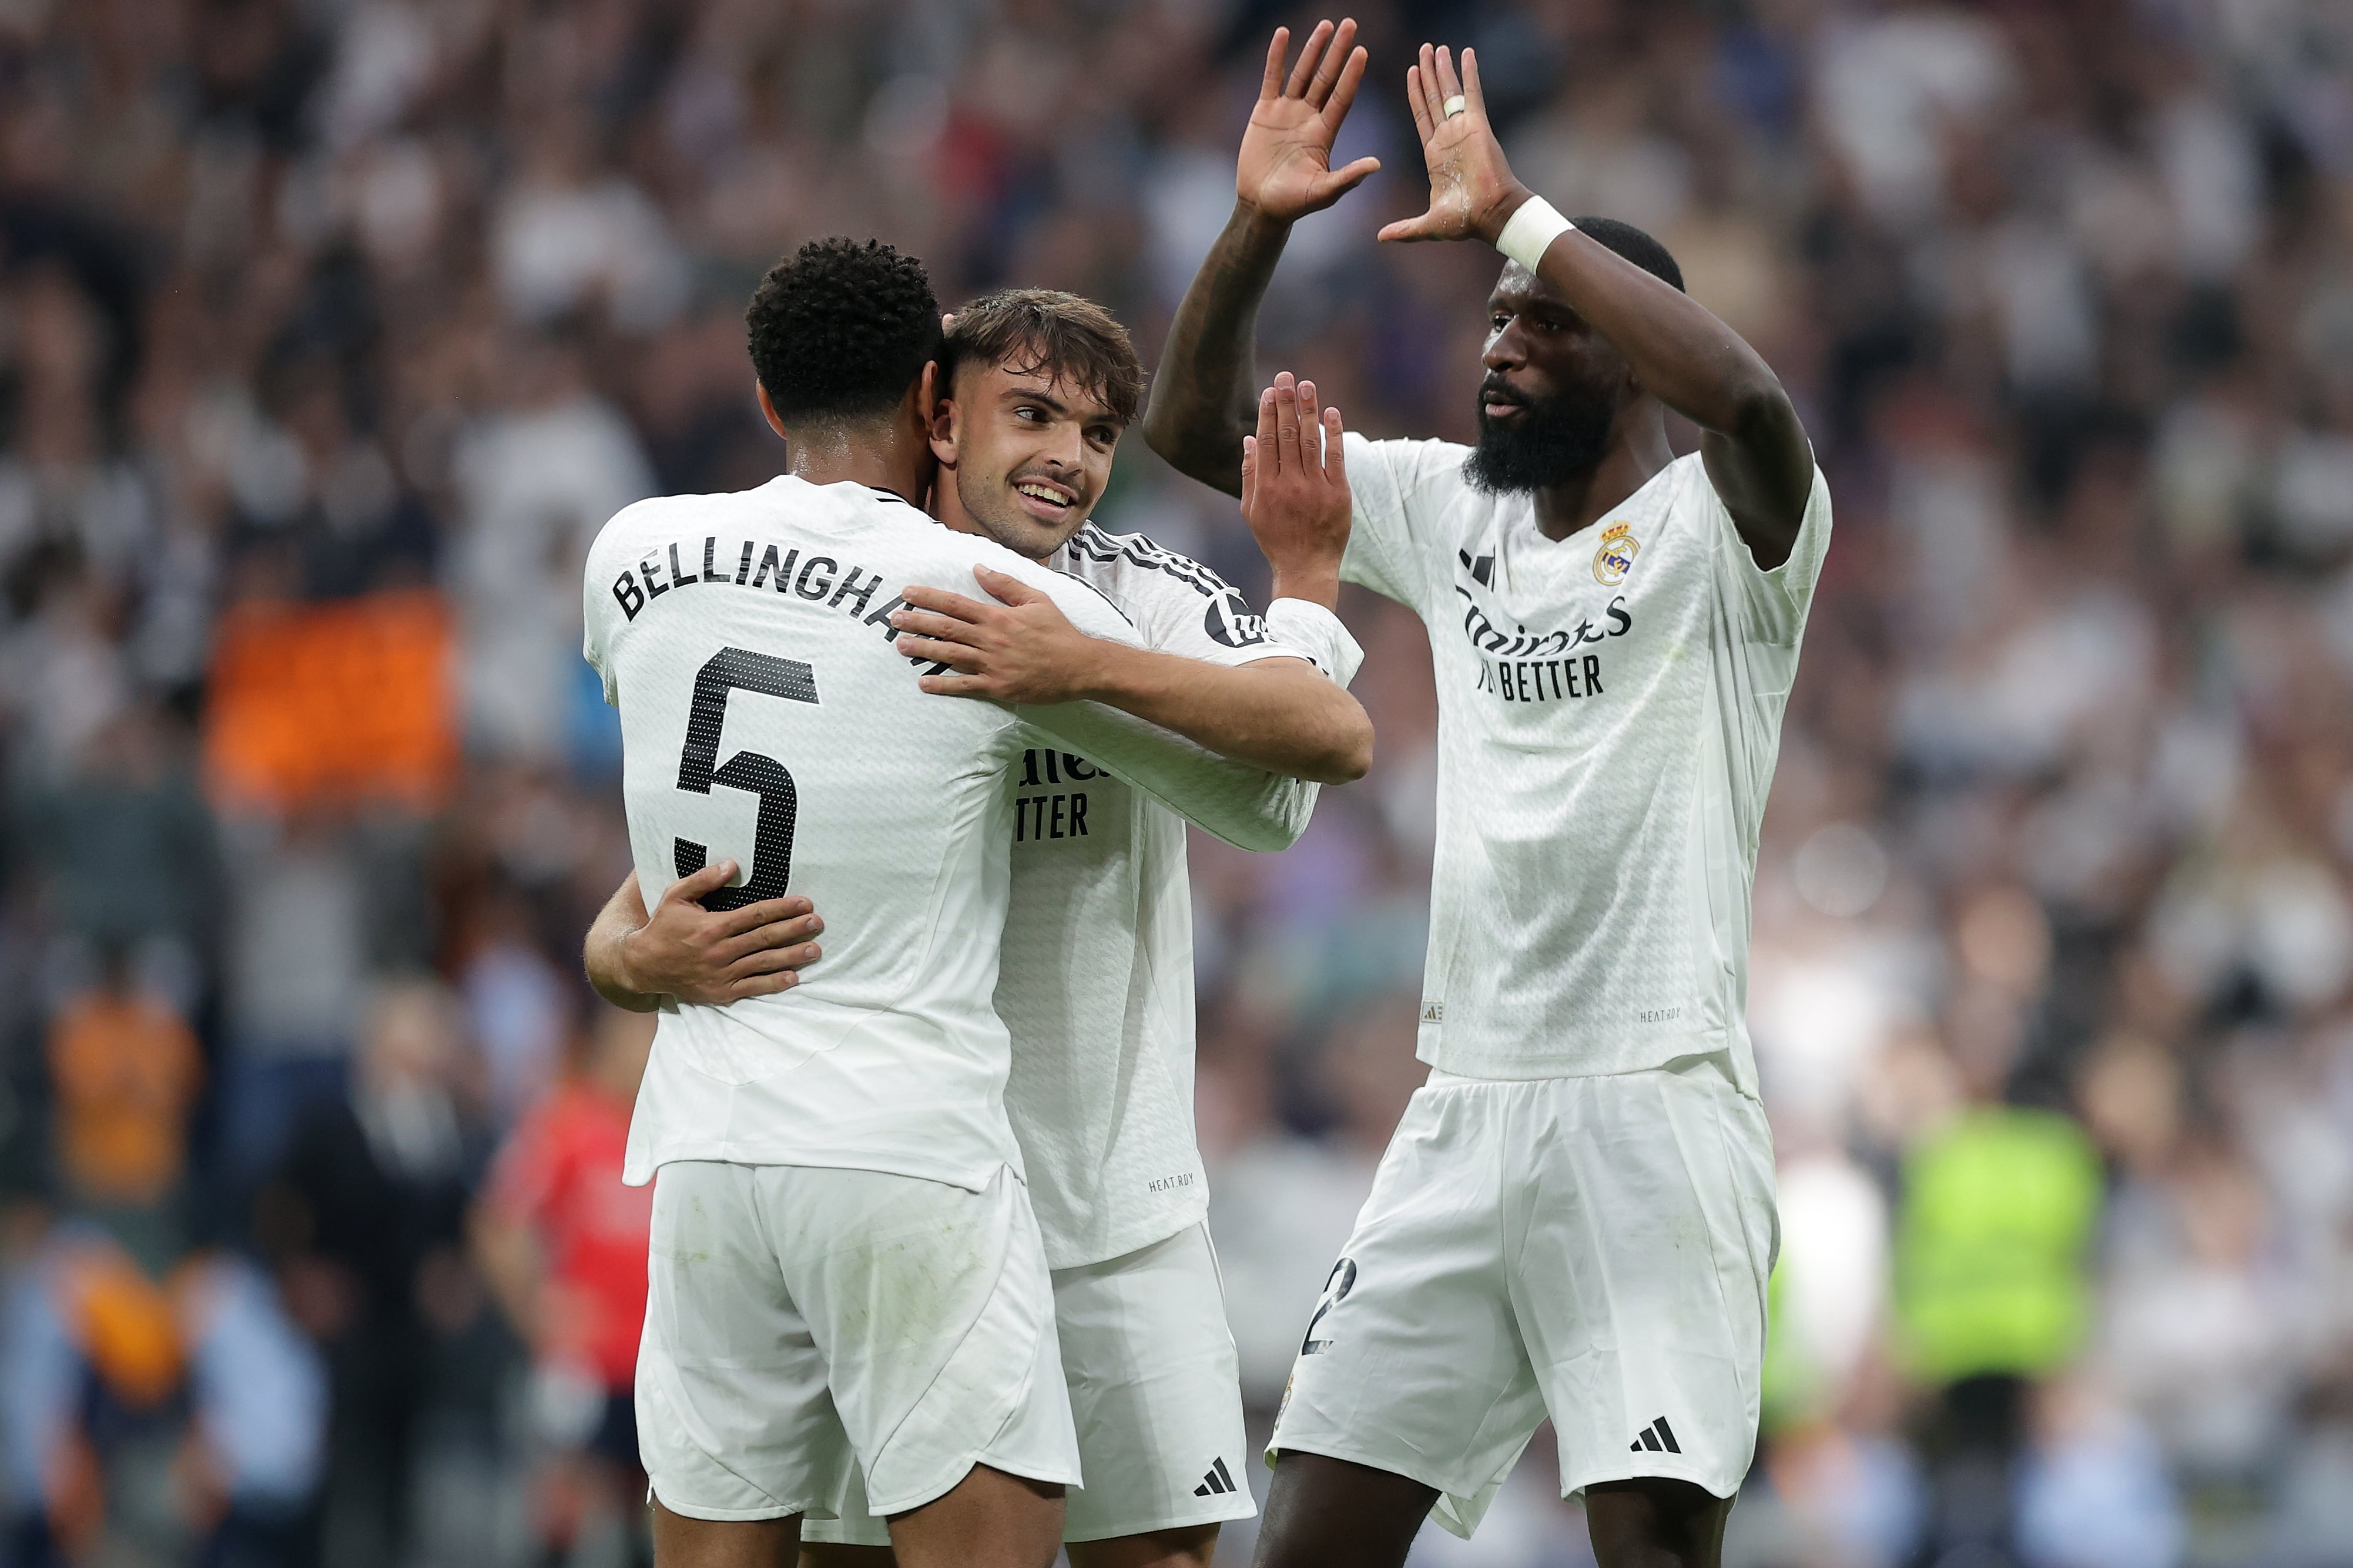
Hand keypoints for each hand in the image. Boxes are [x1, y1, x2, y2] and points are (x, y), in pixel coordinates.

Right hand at [620, 860, 822, 1003]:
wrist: (643, 966)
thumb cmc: (663, 926)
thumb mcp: (675, 896)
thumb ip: (704, 879)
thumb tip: (733, 865)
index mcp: (711, 926)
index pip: (755, 915)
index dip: (783, 908)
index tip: (805, 903)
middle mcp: (719, 951)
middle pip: (765, 938)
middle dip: (795, 929)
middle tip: (818, 923)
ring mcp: (721, 974)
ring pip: (763, 963)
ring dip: (792, 956)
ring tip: (815, 949)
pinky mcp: (720, 992)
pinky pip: (752, 988)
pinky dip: (774, 983)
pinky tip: (794, 978)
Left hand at [894, 569, 1107, 703]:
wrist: (1080, 666)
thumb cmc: (1059, 632)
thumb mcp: (1036, 600)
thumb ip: (1005, 584)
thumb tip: (978, 568)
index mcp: (998, 616)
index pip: (955, 603)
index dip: (929, 597)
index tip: (907, 593)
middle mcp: (991, 639)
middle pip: (946, 628)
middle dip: (917, 622)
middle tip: (894, 619)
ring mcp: (992, 664)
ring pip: (950, 655)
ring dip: (923, 649)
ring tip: (900, 645)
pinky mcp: (997, 686)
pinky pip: (964, 686)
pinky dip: (943, 685)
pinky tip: (923, 683)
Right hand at [1238, 20, 1380, 222]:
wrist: (1261, 206)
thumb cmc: (1294, 203)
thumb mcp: (1324, 192)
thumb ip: (1348, 178)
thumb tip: (1377, 164)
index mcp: (1325, 133)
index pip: (1342, 97)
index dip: (1351, 75)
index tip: (1362, 51)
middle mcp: (1309, 117)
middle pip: (1326, 77)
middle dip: (1338, 51)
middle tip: (1350, 24)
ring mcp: (1287, 111)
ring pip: (1302, 73)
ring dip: (1313, 48)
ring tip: (1325, 24)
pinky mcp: (1265, 111)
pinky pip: (1272, 78)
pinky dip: (1276, 56)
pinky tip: (1283, 34)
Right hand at [1241, 372, 1348, 607]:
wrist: (1306, 568)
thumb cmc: (1276, 539)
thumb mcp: (1252, 510)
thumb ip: (1250, 474)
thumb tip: (1250, 439)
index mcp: (1265, 488)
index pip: (1266, 441)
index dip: (1268, 413)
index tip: (1271, 390)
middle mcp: (1289, 485)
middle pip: (1286, 435)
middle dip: (1286, 402)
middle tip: (1288, 376)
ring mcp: (1315, 489)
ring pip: (1309, 441)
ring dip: (1308, 410)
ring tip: (1307, 386)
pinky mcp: (1338, 494)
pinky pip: (1335, 457)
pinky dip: (1333, 433)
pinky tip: (1331, 412)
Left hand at [1377, 45, 1530, 246]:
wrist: (1491, 216)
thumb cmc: (1465, 221)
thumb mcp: (1428, 225)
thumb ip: (1406, 228)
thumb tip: (1381, 237)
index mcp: (1435, 154)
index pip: (1421, 116)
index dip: (1415, 94)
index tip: (1411, 73)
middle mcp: (1448, 137)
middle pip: (1434, 98)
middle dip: (1428, 74)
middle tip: (1423, 50)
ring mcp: (1463, 129)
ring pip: (1450, 91)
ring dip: (1443, 68)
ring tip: (1437, 47)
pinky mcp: (1478, 125)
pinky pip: (1472, 93)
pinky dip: (1469, 72)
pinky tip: (1466, 53)